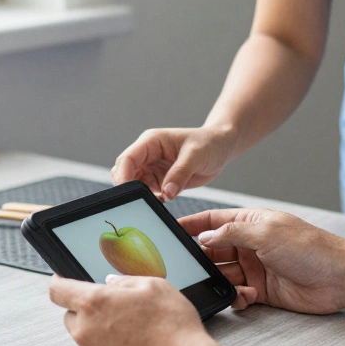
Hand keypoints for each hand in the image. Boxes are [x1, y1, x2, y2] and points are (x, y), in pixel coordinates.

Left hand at [49, 274, 215, 345]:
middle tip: (117, 312)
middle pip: (71, 316)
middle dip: (87, 312)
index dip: (59, 282)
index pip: (57, 289)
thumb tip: (109, 284)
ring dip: (99, 335)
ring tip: (133, 336)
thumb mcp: (154, 286)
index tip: (64, 281)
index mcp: (94, 303)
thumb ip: (124, 281)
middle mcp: (84, 331)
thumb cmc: (173, 326)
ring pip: (85, 340)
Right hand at [112, 126, 236, 199]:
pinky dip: (150, 200)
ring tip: (153, 204)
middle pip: (125, 172)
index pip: (128, 158)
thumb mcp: (196, 156)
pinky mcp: (159, 180)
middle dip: (128, 188)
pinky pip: (148, 193)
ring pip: (134, 185)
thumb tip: (166, 193)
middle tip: (138, 203)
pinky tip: (161, 204)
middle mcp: (147, 154)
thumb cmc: (209, 144)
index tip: (127, 193)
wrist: (220, 148)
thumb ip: (180, 173)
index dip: (123, 176)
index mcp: (151, 142)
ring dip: (140, 195)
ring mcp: (152, 168)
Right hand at [182, 208, 344, 314]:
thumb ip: (231, 234)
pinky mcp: (261, 291)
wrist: (339, 278)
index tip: (170, 230)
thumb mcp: (266, 232)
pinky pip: (237, 294)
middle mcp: (250, 245)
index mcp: (250, 223)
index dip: (191, 225)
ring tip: (220, 285)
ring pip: (222, 274)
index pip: (212, 221)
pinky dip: (236, 297)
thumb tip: (205, 237)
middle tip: (184, 267)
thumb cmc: (309, 247)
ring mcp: (255, 268)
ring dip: (218, 281)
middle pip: (213, 250)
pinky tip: (247, 296)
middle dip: (199, 258)